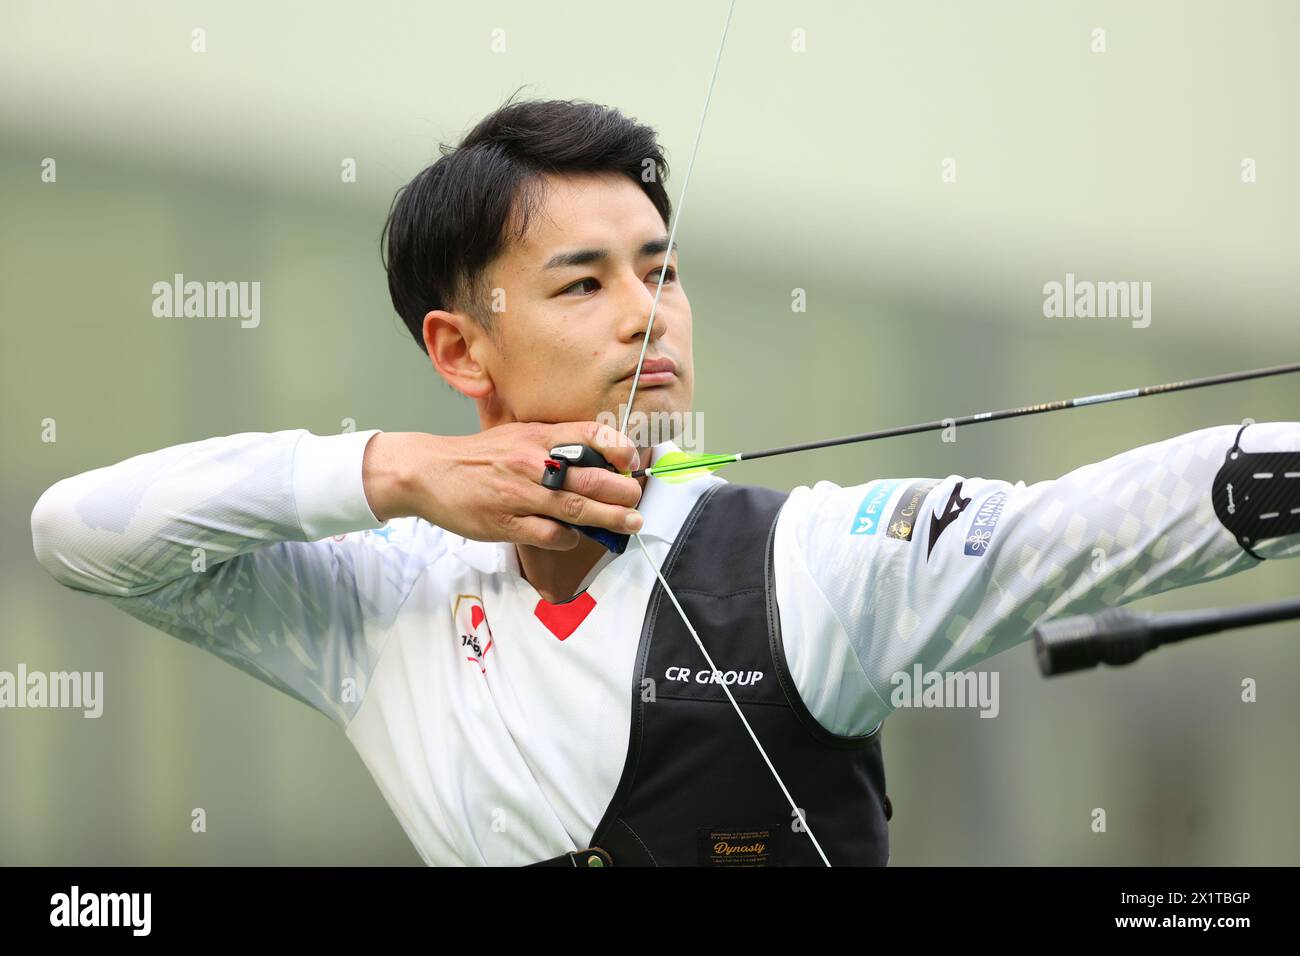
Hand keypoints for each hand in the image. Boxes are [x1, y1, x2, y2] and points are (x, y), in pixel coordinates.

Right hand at [363, 422, 643, 549]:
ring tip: (631, 522)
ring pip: (577, 508)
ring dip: (610, 518)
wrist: (429, 472)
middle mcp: (532, 462)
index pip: (588, 435)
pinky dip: (569, 538)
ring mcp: (520, 495)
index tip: (631, 460)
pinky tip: (575, 537)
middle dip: (622, 490)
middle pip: (590, 477)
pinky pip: (550, 534)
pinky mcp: (506, 523)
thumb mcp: (517, 436)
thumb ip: (553, 445)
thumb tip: (596, 460)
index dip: (617, 447)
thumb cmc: (478, 456)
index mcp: (537, 436)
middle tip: (637, 498)